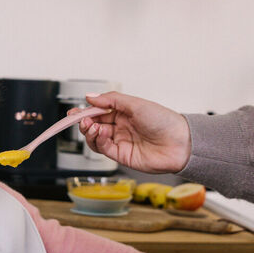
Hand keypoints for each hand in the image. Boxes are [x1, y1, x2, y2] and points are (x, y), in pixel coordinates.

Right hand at [75, 91, 190, 172]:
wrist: (180, 143)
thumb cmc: (164, 121)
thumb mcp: (135, 104)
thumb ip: (111, 100)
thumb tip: (89, 96)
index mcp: (124, 113)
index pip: (99, 112)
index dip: (85, 111)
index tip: (73, 112)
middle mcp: (121, 127)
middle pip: (95, 125)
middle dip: (84, 122)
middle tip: (79, 119)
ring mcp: (121, 142)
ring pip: (96, 138)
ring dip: (89, 132)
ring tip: (90, 126)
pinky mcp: (122, 156)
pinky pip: (104, 149)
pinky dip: (98, 141)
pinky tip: (100, 134)